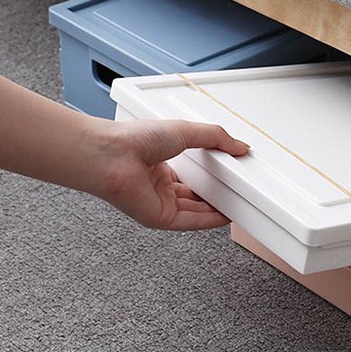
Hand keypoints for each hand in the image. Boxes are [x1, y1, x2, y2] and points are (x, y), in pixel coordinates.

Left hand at [92, 119, 249, 230]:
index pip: (190, 174)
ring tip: (237, 204)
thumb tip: (238, 146)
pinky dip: (208, 220)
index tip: (229, 173)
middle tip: (236, 191)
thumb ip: (215, 138)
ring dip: (215, 209)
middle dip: (214, 195)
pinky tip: (224, 217)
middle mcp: (157, 185)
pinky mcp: (159, 217)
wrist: (112, 155)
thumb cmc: (133, 139)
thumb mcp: (185, 130)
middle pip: (193, 195)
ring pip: (194, 210)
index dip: (210, 175)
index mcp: (159, 163)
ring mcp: (158, 202)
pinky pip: (189, 221)